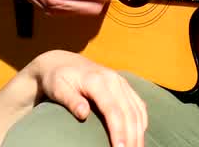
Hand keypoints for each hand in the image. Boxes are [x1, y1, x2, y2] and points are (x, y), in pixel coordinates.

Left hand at [29, 50, 147, 146]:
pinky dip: (141, 121)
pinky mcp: (124, 85)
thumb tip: (83, 113)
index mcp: (97, 80)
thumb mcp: (58, 88)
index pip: (113, 110)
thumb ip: (70, 100)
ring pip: (137, 110)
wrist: (62, 62)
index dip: (118, 131)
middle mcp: (113, 80)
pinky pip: (139, 104)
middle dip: (132, 136)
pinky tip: (140, 135)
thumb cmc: (57, 79)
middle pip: (129, 112)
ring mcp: (121, 81)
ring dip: (139, 132)